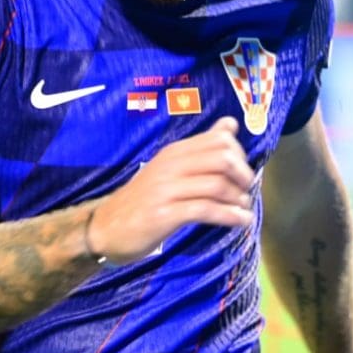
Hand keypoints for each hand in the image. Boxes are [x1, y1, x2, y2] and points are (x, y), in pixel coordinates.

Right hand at [88, 116, 253, 263]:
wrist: (105, 228)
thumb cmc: (143, 200)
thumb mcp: (170, 169)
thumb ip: (200, 149)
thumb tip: (230, 124)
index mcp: (174, 152)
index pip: (218, 140)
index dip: (240, 156)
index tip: (242, 174)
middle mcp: (171, 165)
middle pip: (222, 158)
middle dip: (243, 176)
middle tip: (247, 191)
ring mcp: (166, 189)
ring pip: (216, 185)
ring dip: (239, 199)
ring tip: (245, 210)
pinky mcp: (164, 214)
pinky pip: (205, 210)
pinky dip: (229, 216)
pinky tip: (240, 222)